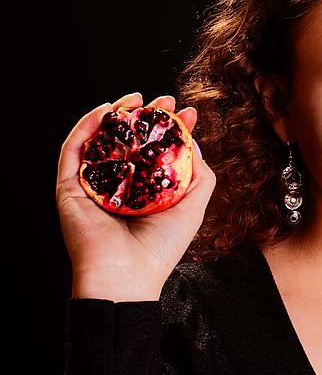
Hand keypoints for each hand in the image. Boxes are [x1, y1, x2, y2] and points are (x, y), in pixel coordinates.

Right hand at [56, 92, 215, 300]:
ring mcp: (92, 185)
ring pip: (100, 139)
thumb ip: (199, 175)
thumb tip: (194, 143)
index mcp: (144, 190)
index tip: (188, 112)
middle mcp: (117, 185)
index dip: (171, 128)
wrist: (126, 277)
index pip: (155, 151)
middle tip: (166, 100)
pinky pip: (74, 150)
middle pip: (129, 140)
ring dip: (117, 113)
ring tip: (139, 98)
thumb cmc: (161, 248)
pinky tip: (106, 109)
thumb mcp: (193, 206)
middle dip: (147, 115)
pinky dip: (87, 126)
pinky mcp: (69, 188)